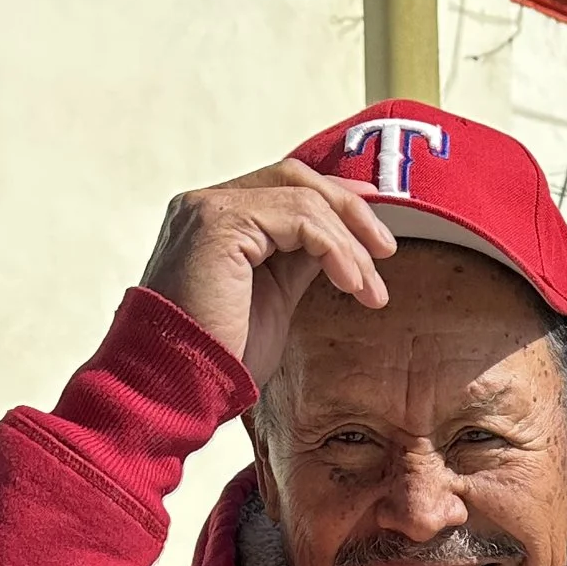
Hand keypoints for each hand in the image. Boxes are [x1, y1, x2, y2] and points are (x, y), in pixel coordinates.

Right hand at [139, 160, 396, 387]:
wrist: (180, 387)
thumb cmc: (221, 357)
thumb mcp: (273, 297)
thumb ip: (298, 259)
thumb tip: (339, 241)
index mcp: (215, 219)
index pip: (284, 187)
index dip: (335, 198)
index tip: (375, 228)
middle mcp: (206, 204)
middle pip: (296, 179)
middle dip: (350, 210)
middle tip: (386, 251)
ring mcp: (210, 208)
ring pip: (304, 199)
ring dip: (350, 243)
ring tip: (372, 290)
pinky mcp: (220, 223)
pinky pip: (300, 219)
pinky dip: (336, 248)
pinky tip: (352, 284)